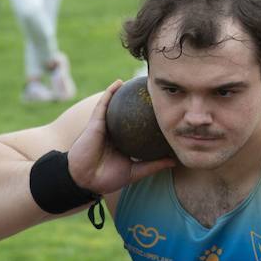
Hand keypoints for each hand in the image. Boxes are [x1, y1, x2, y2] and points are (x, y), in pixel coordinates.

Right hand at [67, 80, 175, 195]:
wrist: (85, 179)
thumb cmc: (107, 177)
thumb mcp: (134, 172)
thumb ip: (153, 165)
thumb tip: (174, 161)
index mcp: (123, 142)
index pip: (138, 127)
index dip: (149, 118)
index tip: (164, 109)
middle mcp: (115, 132)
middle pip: (130, 113)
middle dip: (140, 102)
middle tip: (155, 91)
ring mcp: (105, 125)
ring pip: (117, 105)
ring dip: (126, 92)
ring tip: (139, 80)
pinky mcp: (96, 121)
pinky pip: (104, 103)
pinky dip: (110, 91)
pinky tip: (120, 82)